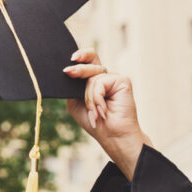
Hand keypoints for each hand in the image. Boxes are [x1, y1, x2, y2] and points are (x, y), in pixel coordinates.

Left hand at [64, 49, 149, 179]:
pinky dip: (96, 97)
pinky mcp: (122, 80)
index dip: (80, 55)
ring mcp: (114, 77)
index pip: (87, 60)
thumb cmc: (95, 121)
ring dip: (88, 97)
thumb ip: (73, 86)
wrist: (112, 136)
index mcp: (94, 79)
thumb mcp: (75, 102)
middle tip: (68, 72)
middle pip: (91, 59)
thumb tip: (69, 71)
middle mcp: (105, 76)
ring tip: (94, 112)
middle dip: (78, 67)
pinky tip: (102, 110)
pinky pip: (100, 82)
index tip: (71, 58)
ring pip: (92, 76)